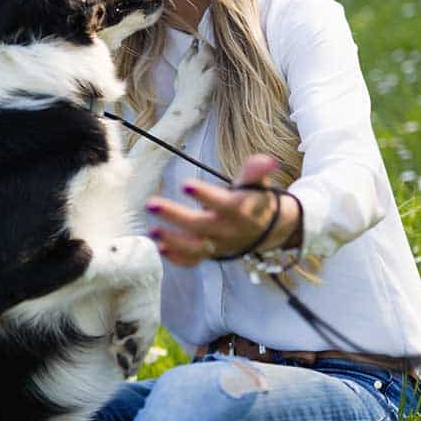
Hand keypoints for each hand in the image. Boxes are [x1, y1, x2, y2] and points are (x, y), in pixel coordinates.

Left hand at [144, 154, 300, 266]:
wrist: (267, 230)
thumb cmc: (255, 199)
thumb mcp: (257, 184)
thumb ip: (256, 171)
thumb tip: (269, 160)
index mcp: (240, 209)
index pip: (223, 203)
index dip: (205, 195)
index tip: (185, 185)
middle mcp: (228, 230)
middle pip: (200, 225)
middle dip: (175, 216)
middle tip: (151, 204)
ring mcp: (218, 245)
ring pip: (195, 248)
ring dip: (172, 241)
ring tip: (151, 231)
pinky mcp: (211, 254)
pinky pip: (194, 261)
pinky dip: (178, 259)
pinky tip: (160, 248)